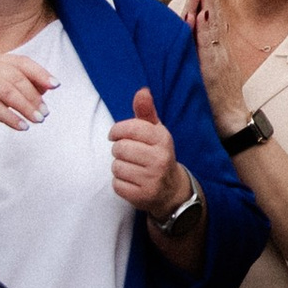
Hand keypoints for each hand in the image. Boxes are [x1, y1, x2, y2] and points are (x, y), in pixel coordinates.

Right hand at [0, 51, 54, 148]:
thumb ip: (18, 88)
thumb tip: (46, 88)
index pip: (20, 62)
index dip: (40, 73)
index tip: (55, 85)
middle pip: (15, 77)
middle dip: (34, 95)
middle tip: (45, 112)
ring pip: (6, 90)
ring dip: (25, 106)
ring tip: (37, 120)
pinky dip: (10, 117)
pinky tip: (21, 126)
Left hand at [110, 87, 189, 216]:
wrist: (171, 190)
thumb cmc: (157, 154)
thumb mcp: (155, 132)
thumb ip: (146, 112)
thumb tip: (142, 91)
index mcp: (163, 139)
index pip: (130, 128)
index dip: (117, 130)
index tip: (116, 135)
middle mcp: (160, 159)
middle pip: (120, 148)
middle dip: (119, 151)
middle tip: (129, 154)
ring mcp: (152, 179)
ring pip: (116, 167)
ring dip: (119, 167)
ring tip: (132, 168)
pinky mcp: (142, 196)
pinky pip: (117, 185)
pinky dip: (120, 183)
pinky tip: (133, 182)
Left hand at [181, 0, 251, 133]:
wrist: (233, 122)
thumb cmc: (220, 101)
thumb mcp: (211, 75)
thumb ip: (204, 59)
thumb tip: (194, 46)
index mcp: (216, 51)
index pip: (211, 20)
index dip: (207, 0)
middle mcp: (219, 50)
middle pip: (213, 17)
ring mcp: (218, 58)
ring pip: (211, 25)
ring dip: (207, 3)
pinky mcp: (214, 68)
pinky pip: (208, 44)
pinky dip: (205, 28)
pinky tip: (203, 13)